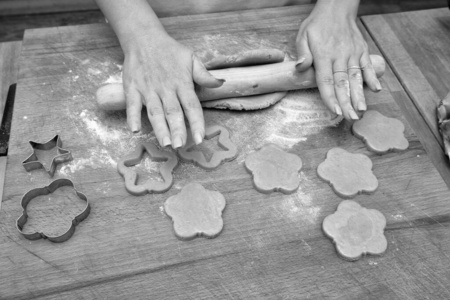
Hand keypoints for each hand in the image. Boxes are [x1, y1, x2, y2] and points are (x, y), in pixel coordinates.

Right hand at [123, 33, 223, 147]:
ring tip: (165, 143)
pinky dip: (132, 117)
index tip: (200, 138)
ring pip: (155, 112)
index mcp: (181, 83)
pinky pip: (132, 105)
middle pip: (173, 112)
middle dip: (177, 130)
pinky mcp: (132, 88)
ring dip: (160, 128)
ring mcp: (148, 89)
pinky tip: (135, 130)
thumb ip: (204, 75)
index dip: (196, 123)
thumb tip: (221, 83)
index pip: (192, 106)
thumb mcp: (190, 58)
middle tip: (181, 146)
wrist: (143, 38)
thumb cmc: (169, 50)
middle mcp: (165, 88)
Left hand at [295, 0, 381, 119]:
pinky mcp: (361, 50)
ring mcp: (352, 53)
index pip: (326, 81)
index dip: (331, 97)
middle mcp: (340, 56)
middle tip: (350, 118)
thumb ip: (303, 53)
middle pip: (343, 83)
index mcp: (324, 55)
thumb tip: (300, 67)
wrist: (336, 9)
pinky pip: (367, 65)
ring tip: (361, 110)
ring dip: (359, 95)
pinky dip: (372, 77)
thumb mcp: (303, 35)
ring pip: (356, 77)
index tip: (335, 111)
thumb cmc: (317, 25)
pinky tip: (376, 90)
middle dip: (346, 102)